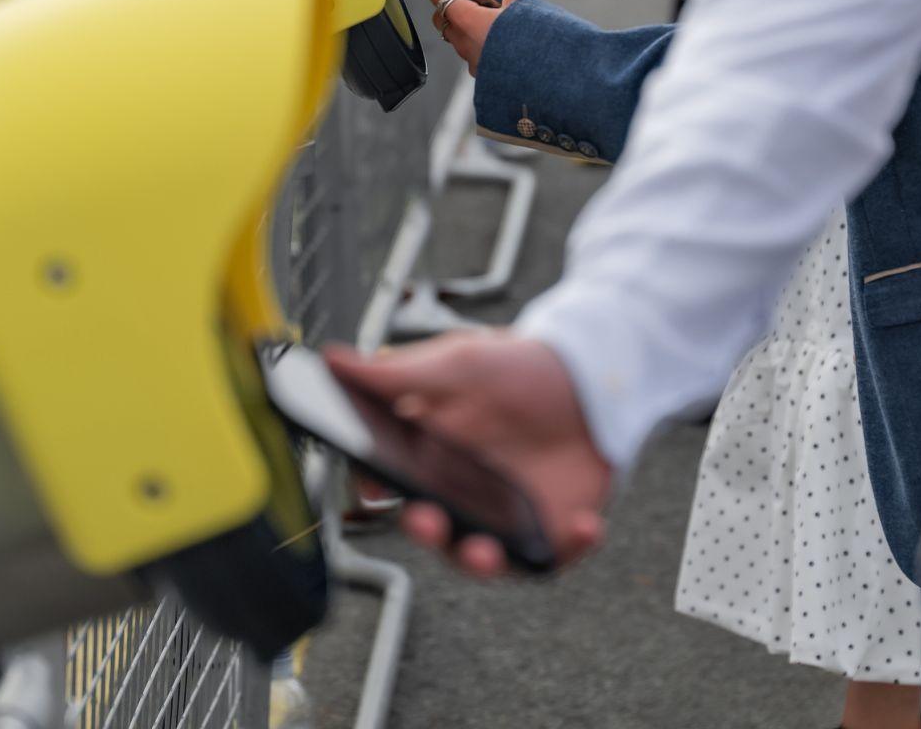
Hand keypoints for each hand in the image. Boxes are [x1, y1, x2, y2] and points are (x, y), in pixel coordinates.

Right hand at [324, 333, 611, 576]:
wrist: (589, 373)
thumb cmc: (516, 367)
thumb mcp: (457, 362)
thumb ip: (398, 373)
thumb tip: (331, 358)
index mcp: (430, 455)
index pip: (391, 482)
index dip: (376, 489)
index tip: (374, 488)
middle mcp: (462, 492)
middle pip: (432, 527)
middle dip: (425, 532)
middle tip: (425, 520)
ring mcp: (506, 516)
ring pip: (483, 556)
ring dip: (480, 561)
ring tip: (487, 552)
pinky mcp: (553, 529)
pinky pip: (554, 555)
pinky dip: (571, 548)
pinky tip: (585, 526)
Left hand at [407, 0, 529, 74]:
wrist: (544, 84)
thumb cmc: (531, 45)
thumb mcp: (522, 3)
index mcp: (466, 20)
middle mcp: (462, 41)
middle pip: (441, 14)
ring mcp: (471, 59)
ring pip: (456, 35)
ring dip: (462, 21)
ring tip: (483, 10)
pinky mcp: (483, 72)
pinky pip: (472, 51)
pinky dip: (477, 39)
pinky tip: (497, 36)